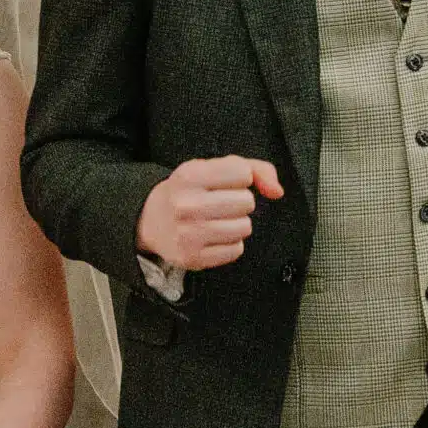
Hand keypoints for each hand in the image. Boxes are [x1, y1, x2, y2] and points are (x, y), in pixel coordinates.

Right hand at [137, 156, 284, 272]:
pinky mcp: (193, 259)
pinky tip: (213, 237)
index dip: (239, 178)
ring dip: (237, 223)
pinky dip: (230, 244)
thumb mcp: (213, 169)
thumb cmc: (190, 191)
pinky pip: (236, 250)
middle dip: (239, 202)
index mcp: (189, 175)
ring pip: (245, 227)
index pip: (243, 173)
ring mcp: (189, 234)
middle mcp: (186, 205)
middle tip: (218, 203)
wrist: (150, 220)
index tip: (223, 182)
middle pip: (247, 202)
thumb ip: (255, 169)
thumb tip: (277, 191)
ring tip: (216, 220)